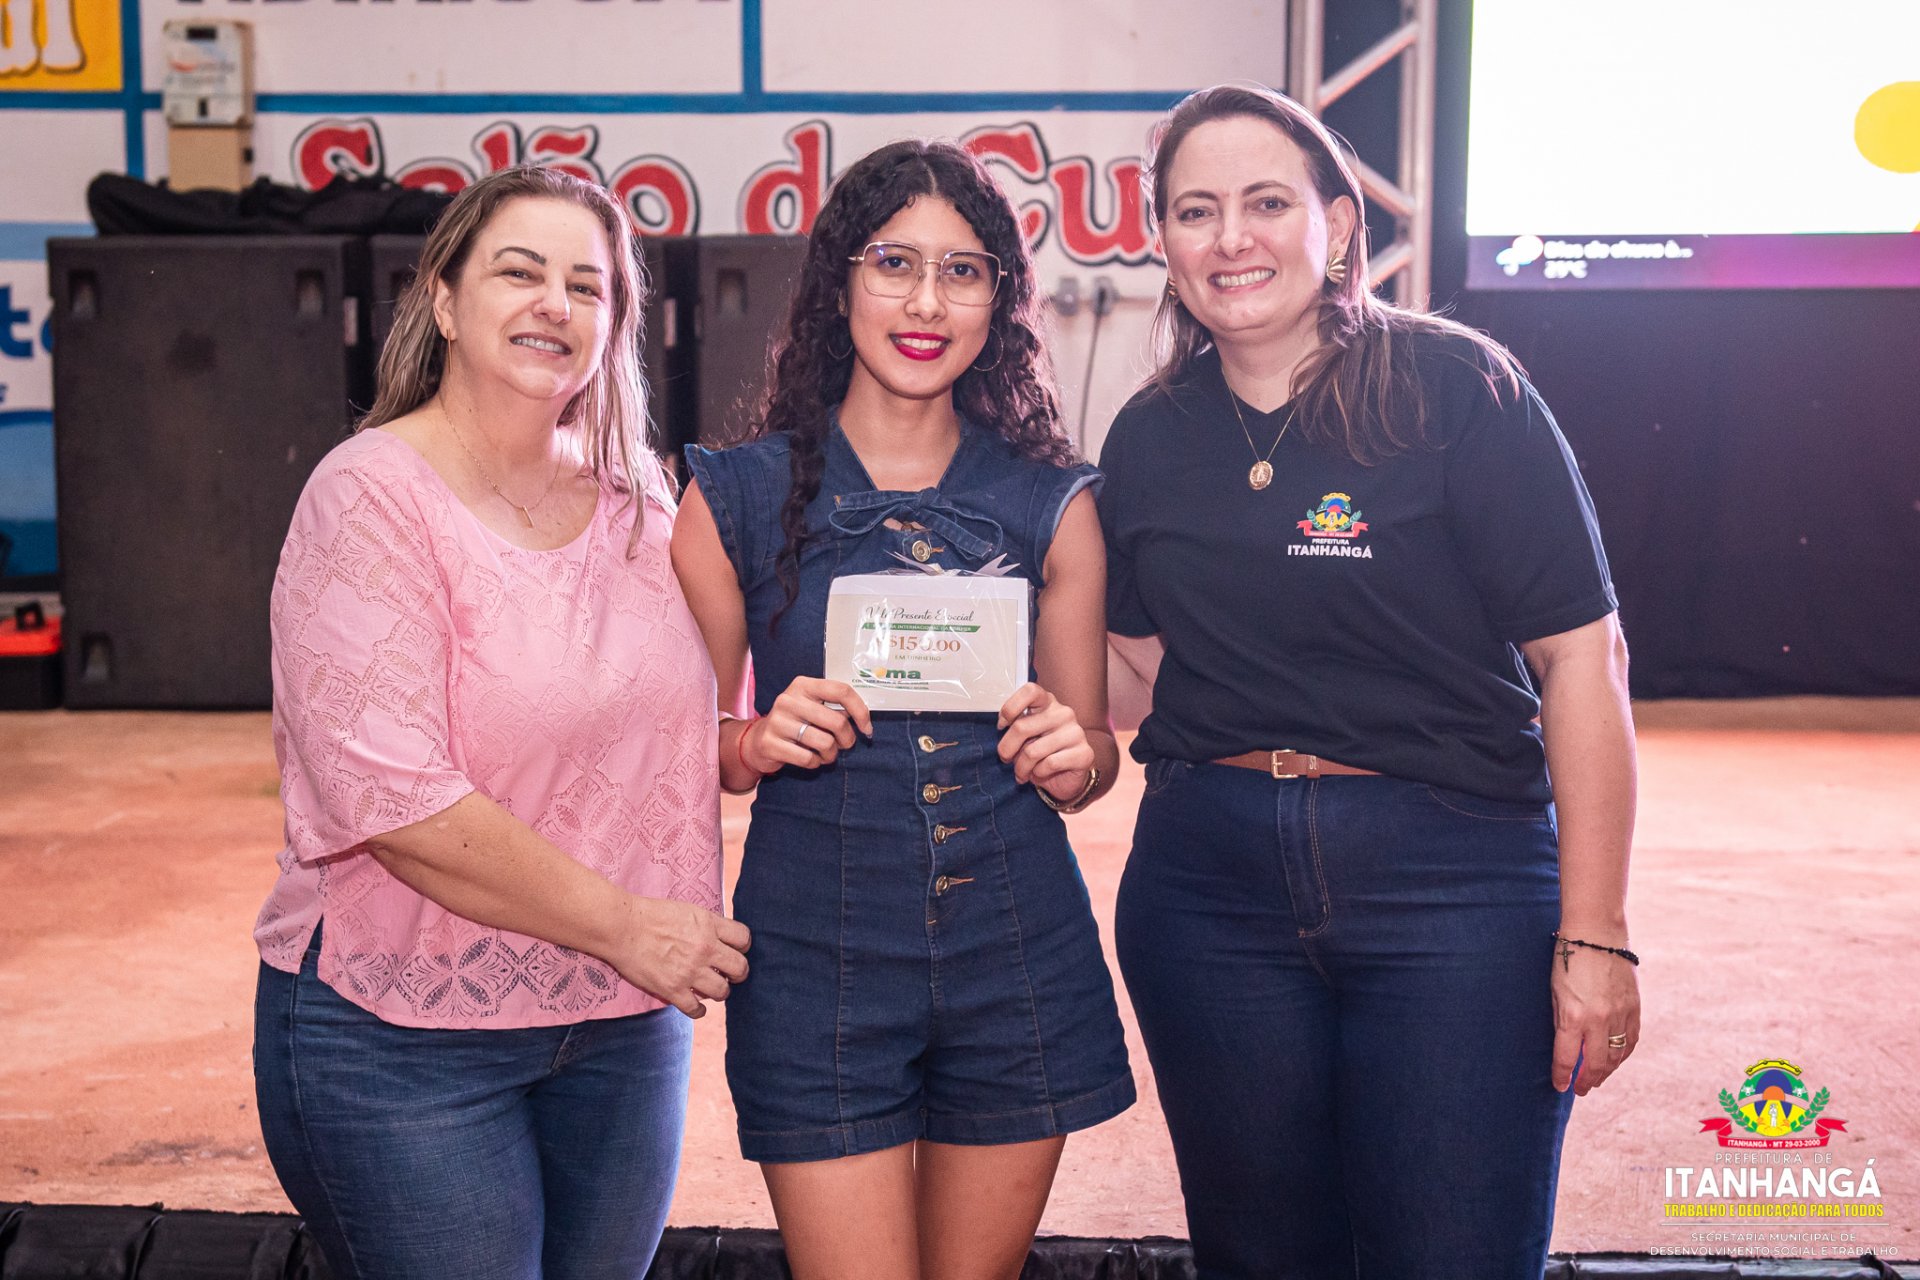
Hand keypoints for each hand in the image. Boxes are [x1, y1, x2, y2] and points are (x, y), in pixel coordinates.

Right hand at [612, 896, 751, 1018]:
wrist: (621, 927)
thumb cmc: (650, 915)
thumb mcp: (687, 910)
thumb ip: (707, 924)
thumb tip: (722, 936)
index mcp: (708, 925)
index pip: (744, 939)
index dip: (742, 946)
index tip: (735, 951)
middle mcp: (705, 949)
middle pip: (741, 968)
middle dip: (738, 973)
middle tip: (729, 974)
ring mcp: (689, 971)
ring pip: (723, 991)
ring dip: (720, 991)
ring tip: (712, 988)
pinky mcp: (672, 989)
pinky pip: (696, 1009)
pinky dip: (698, 1010)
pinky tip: (696, 1006)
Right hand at [742, 678, 873, 773]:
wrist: (757, 740)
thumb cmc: (795, 723)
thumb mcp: (811, 707)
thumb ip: (834, 707)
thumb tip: (863, 719)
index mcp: (803, 685)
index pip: (841, 691)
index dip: (860, 711)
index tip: (866, 728)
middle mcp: (789, 700)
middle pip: (837, 721)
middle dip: (848, 739)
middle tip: (844, 745)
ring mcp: (777, 721)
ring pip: (825, 743)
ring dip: (831, 754)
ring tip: (825, 753)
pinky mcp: (770, 744)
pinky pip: (808, 759)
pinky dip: (816, 763)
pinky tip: (810, 758)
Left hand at [996, 682, 1094, 801]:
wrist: (1067, 776)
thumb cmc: (1042, 753)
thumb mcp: (1025, 737)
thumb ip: (1016, 729)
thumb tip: (1002, 732)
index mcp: (1048, 703)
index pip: (1030, 691)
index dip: (1010, 708)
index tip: (1002, 725)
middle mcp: (1063, 713)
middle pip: (1021, 727)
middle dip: (1006, 749)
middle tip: (1005, 759)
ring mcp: (1075, 732)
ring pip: (1033, 751)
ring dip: (1021, 768)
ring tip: (1022, 772)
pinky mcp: (1084, 753)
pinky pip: (1049, 764)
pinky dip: (1038, 774)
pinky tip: (1040, 774)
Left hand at [1549, 935, 1640, 1094]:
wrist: (1596, 933)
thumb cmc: (1568, 959)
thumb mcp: (1555, 992)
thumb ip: (1562, 1021)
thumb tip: (1567, 1047)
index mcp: (1574, 1016)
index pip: (1568, 1058)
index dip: (1563, 1076)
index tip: (1560, 1086)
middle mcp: (1599, 1020)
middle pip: (1596, 1063)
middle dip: (1587, 1080)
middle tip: (1580, 1089)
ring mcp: (1620, 1015)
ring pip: (1616, 1056)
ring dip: (1606, 1071)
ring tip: (1596, 1079)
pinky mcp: (1634, 1008)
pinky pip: (1631, 1040)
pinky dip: (1623, 1054)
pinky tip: (1616, 1061)